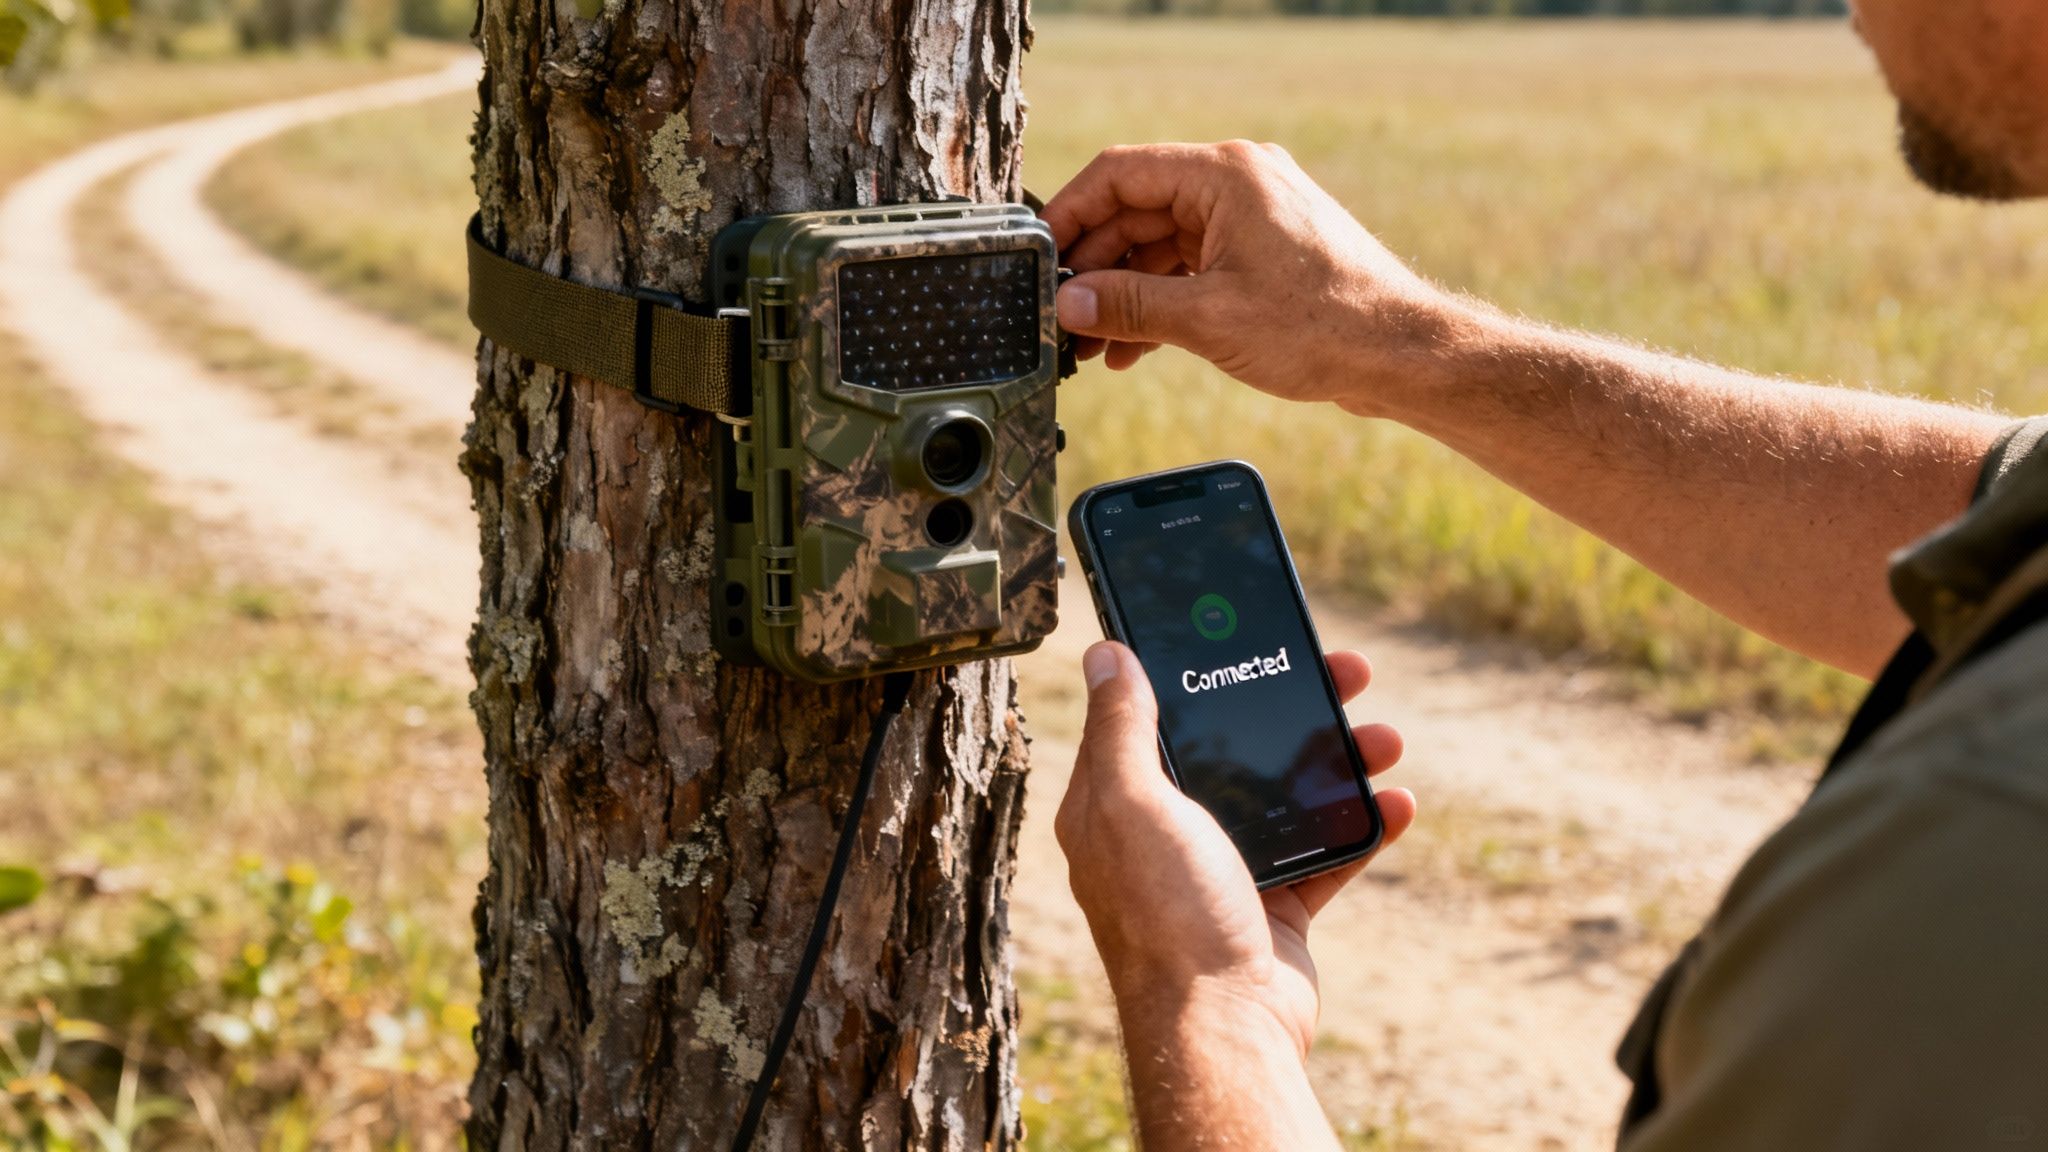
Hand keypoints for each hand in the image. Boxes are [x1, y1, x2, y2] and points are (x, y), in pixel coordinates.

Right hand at [1041, 141, 1463, 415]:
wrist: (1400, 354)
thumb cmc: (1323, 325)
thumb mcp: (1207, 319)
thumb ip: (1130, 306)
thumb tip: (1069, 305)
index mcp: (1224, 174)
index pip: (1119, 174)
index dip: (1071, 215)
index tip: (1041, 258)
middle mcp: (1237, 182)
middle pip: (1137, 211)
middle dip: (1097, 269)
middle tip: (1063, 318)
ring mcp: (1252, 216)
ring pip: (1162, 244)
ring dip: (1126, 293)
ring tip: (1093, 347)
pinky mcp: (1263, 251)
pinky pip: (1192, 265)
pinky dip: (1162, 301)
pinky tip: (1135, 348)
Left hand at [1054, 641, 1416, 1058]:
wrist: (1224, 1029)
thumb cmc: (1168, 916)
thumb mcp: (1132, 804)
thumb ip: (1121, 728)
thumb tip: (1104, 654)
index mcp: (1115, 805)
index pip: (1151, 715)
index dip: (1194, 669)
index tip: (1243, 631)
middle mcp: (1165, 834)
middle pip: (1232, 746)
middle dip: (1290, 705)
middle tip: (1347, 669)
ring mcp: (1223, 870)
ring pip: (1287, 792)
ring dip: (1339, 759)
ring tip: (1386, 736)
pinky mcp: (1275, 908)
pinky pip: (1327, 853)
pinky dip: (1364, 826)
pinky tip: (1396, 801)